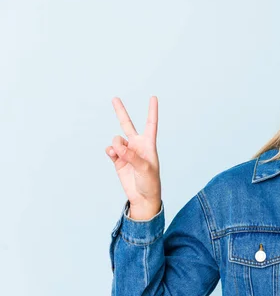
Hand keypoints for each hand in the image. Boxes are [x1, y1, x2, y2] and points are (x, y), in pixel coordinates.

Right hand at [106, 96, 161, 212]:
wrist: (143, 197)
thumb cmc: (150, 182)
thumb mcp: (145, 169)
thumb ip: (132, 156)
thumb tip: (118, 147)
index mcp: (149, 144)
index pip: (151, 124)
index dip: (152, 110)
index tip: (153, 97)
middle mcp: (137, 145)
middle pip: (127, 125)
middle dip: (121, 112)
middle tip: (115, 98)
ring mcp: (126, 152)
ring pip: (116, 140)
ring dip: (116, 146)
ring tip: (121, 155)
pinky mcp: (117, 160)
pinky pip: (110, 150)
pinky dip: (110, 152)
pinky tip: (113, 156)